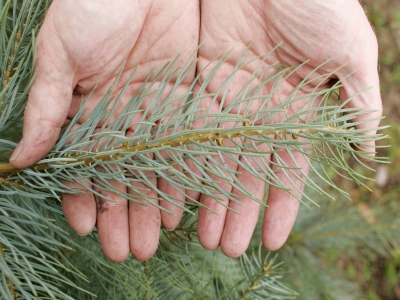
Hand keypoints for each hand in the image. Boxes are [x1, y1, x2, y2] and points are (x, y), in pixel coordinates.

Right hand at [10, 0, 199, 261]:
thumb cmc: (92, 5)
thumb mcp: (60, 53)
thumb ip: (48, 106)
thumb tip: (23, 157)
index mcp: (89, 109)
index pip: (85, 165)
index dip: (84, 198)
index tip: (88, 230)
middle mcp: (124, 117)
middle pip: (124, 176)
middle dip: (126, 215)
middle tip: (131, 252)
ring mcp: (157, 111)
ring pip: (157, 168)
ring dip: (157, 205)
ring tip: (159, 239)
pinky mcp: (189, 99)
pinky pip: (188, 144)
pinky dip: (186, 175)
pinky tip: (186, 205)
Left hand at [195, 0, 381, 256]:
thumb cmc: (319, 3)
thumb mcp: (351, 54)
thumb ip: (359, 103)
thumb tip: (369, 152)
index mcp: (294, 110)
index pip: (286, 169)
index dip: (280, 205)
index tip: (272, 240)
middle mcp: (258, 112)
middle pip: (245, 172)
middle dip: (238, 211)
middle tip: (226, 249)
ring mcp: (227, 98)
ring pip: (213, 157)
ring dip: (209, 197)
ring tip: (201, 235)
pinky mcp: (198, 80)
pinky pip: (187, 127)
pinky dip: (182, 159)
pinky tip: (177, 192)